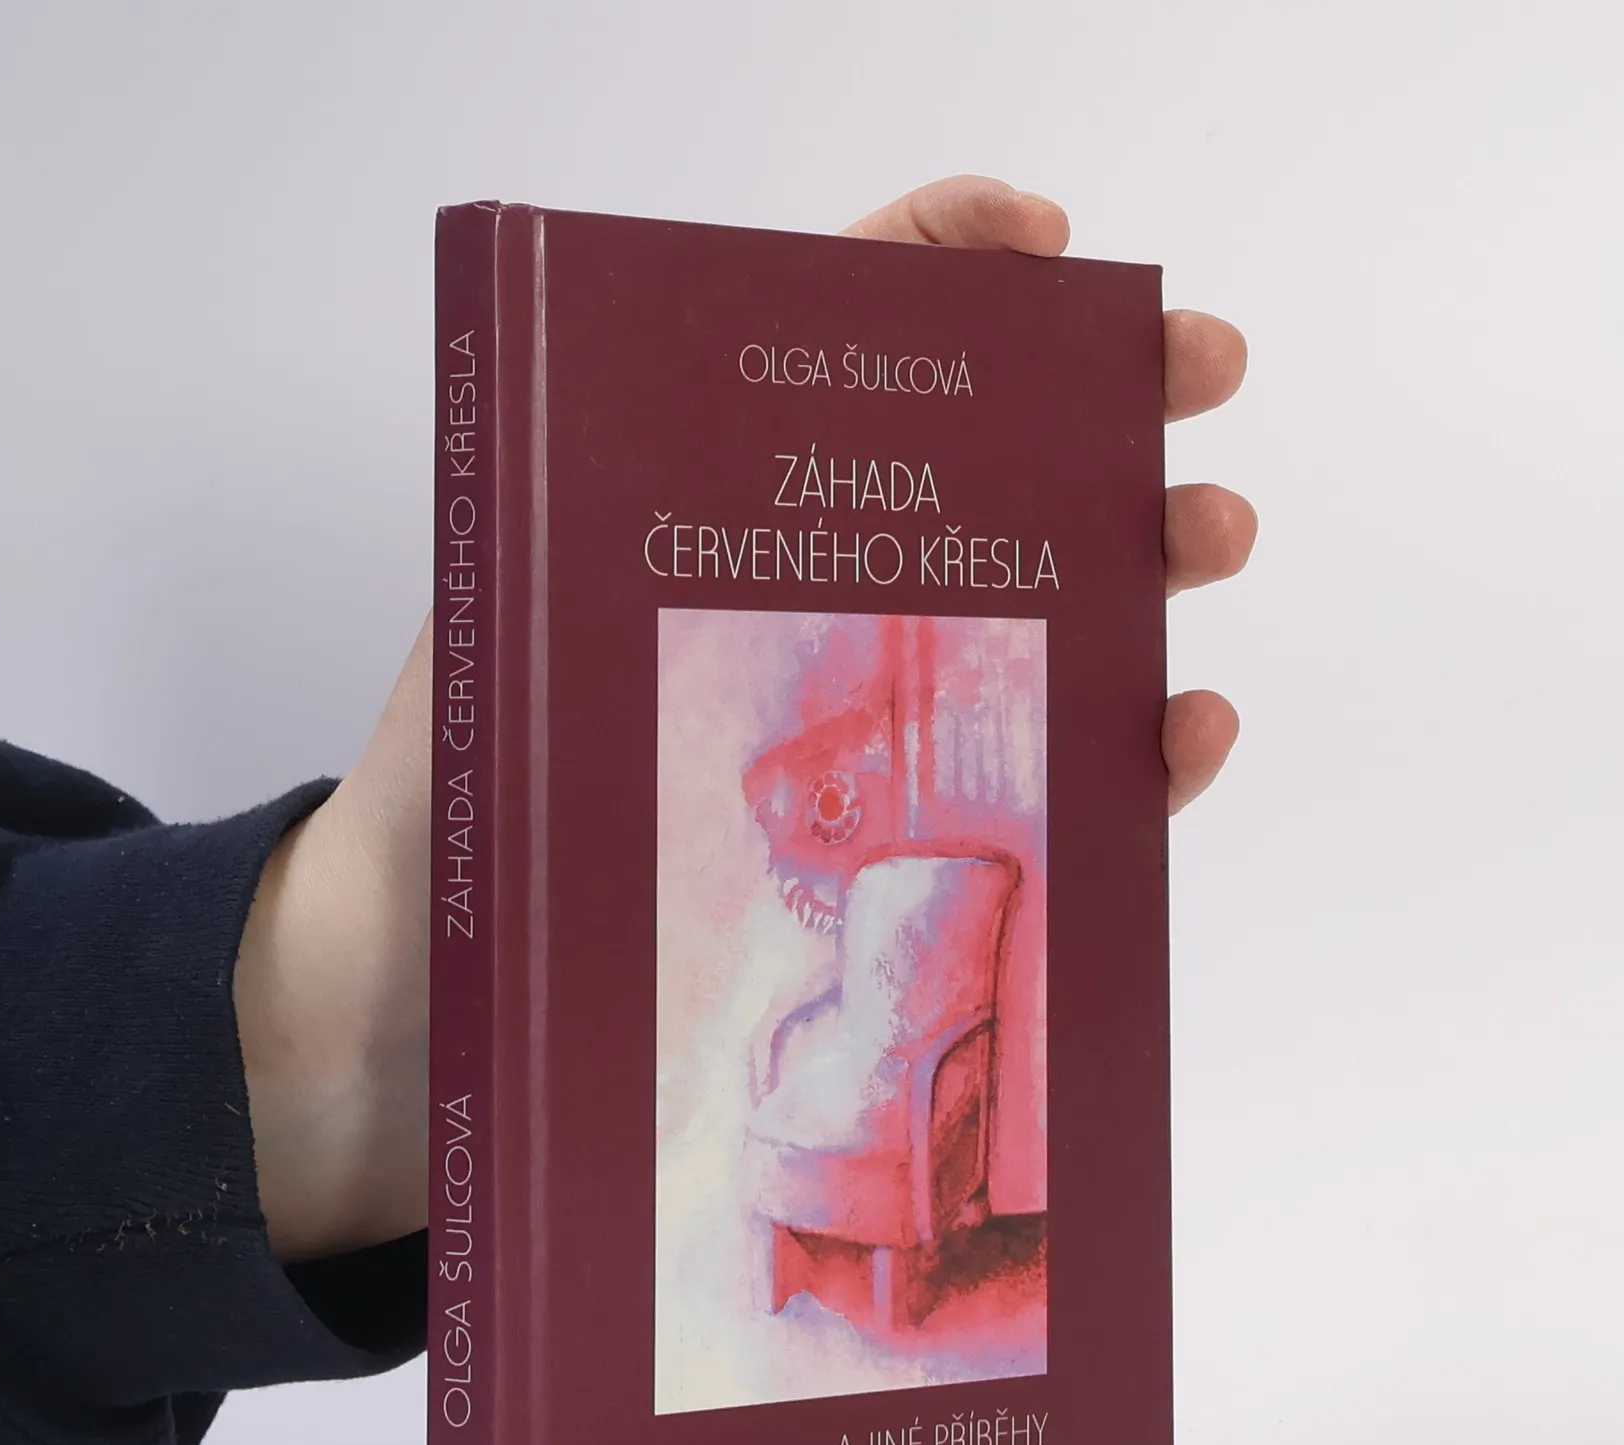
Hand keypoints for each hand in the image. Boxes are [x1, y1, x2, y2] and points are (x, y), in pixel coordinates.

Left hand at [236, 178, 1255, 1263]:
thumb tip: (676, 394)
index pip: (827, 351)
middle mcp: (798, 627)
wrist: (418, 1020)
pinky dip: (1128, 766)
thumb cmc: (435, 826)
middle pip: (974, 484)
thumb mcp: (488, 640)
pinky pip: (1042, 808)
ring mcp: (862, 754)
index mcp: (698, 529)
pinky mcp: (900, 883)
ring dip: (1141, 573)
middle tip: (1193, 372)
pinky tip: (1177, 730)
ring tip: (1204, 536)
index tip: (1046, 244)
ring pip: (1039, 639)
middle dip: (1101, 406)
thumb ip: (570, 532)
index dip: (942, 268)